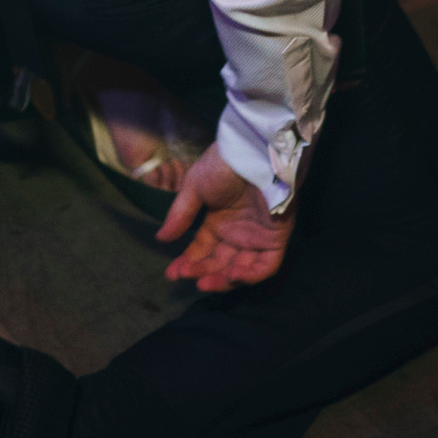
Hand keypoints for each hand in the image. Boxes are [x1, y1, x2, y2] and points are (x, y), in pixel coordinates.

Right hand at [156, 143, 295, 292]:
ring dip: (222, 280)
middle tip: (186, 276)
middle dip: (201, 272)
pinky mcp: (276, 239)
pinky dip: (249, 276)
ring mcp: (257, 237)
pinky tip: (230, 276)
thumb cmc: (222, 166)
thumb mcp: (193, 188)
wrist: (253, 154)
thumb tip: (161, 238)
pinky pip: (265, 266)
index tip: (172, 273)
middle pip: (219, 263)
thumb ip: (180, 215)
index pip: (202, 250)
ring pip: (240, 270)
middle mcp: (237, 233)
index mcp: (218, 221)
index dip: (188, 263)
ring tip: (204, 283)